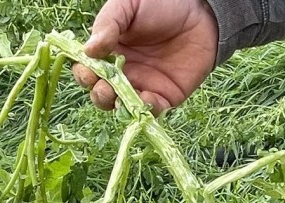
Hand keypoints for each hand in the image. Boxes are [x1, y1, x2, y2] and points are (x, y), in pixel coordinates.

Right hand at [72, 0, 217, 114]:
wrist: (200, 12)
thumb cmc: (160, 4)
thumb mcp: (127, 6)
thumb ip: (108, 25)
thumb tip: (89, 50)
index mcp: (108, 51)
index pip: (88, 69)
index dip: (84, 74)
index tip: (88, 72)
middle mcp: (122, 72)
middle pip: (102, 93)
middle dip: (99, 95)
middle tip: (104, 87)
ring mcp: (143, 85)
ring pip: (123, 107)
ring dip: (118, 106)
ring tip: (120, 98)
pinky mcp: (165, 96)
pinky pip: (151, 111)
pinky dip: (145, 110)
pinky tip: (145, 99)